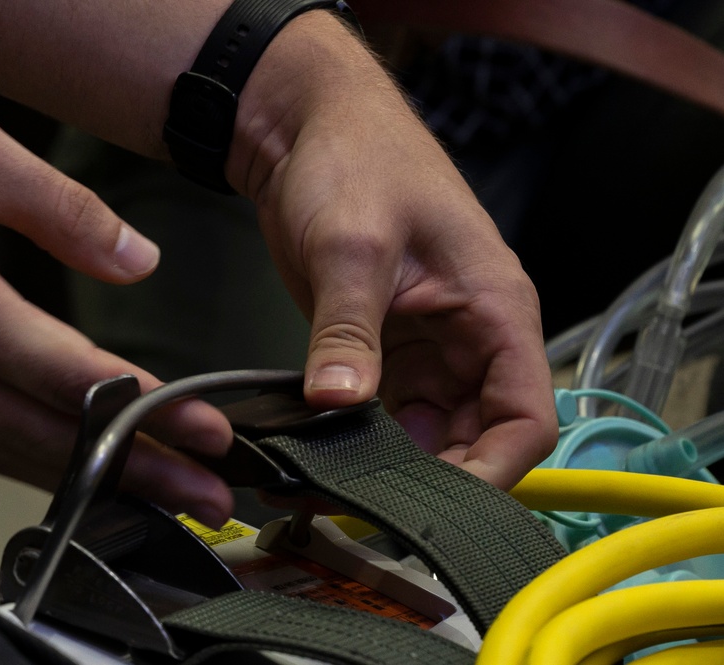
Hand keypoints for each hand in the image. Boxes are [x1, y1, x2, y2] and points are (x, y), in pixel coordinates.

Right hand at [0, 69, 233, 526]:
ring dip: (92, 483)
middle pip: (51, 440)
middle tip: (204, 493)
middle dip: (139, 474)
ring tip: (155, 495)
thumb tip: (134, 258)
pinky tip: (69, 470)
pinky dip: (31, 464)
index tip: (207, 433)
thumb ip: (63, 210)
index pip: (73, 380)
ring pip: (11, 455)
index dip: (151, 413)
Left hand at [228, 12, 557, 489]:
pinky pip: (382, 407)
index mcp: (494, 309)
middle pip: (473, 434)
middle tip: (366, 505)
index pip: (524, 416)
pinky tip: (321, 452)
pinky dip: (358, 435)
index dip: (492, 469)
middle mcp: (468, 336)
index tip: (439, 505)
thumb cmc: (356, 160)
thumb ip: (349, 329)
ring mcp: (424, 344)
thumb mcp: (353, 245)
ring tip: (332, 486)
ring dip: (388, 461)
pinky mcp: (381, 344)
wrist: (305, 128)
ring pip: (424, 429)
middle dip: (430, 476)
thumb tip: (339, 404)